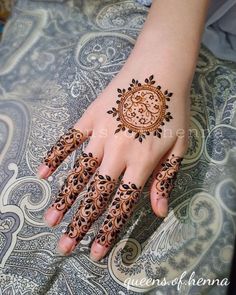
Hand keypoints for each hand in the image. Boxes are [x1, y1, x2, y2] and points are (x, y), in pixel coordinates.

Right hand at [37, 64, 188, 260]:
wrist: (158, 70)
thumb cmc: (172, 108)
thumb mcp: (180, 146)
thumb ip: (166, 178)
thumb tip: (159, 210)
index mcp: (141, 161)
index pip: (121, 203)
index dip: (108, 230)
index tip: (95, 251)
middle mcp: (117, 152)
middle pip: (96, 194)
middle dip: (81, 222)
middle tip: (64, 245)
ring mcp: (99, 134)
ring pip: (78, 172)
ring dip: (64, 197)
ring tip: (51, 218)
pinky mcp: (89, 118)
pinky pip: (68, 139)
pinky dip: (55, 155)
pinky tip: (43, 172)